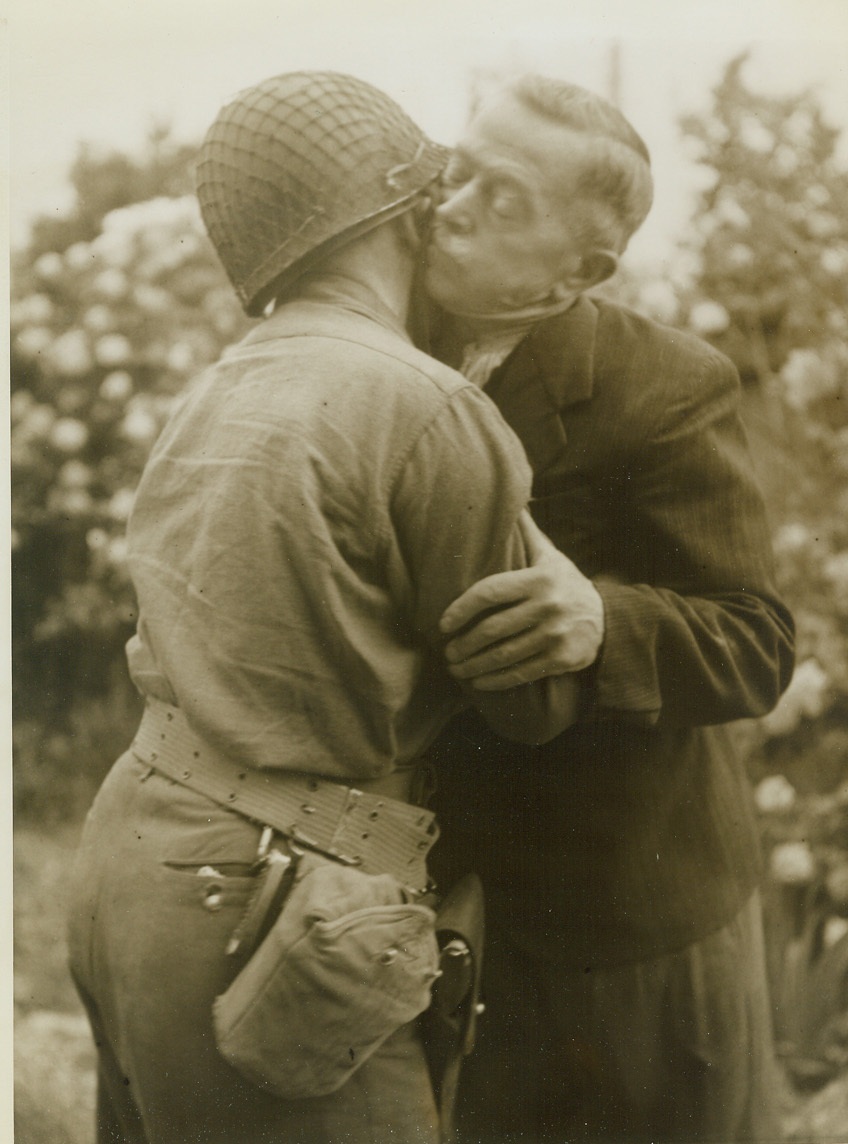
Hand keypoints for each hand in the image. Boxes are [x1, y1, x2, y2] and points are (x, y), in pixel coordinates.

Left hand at [439, 512, 603, 689]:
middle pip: (493, 628)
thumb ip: (526, 533)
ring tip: (456, 667)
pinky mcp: (562, 659)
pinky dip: (495, 680)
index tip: (443, 623)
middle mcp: (548, 606)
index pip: (489, 592)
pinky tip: (478, 682)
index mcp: (539, 578)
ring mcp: (555, 634)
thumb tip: (510, 500)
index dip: (461, 608)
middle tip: (448, 652)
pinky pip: (521, 673)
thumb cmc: (565, 584)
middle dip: (464, 643)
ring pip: (504, 654)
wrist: (608, 619)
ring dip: (474, 665)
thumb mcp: (549, 556)